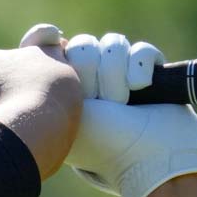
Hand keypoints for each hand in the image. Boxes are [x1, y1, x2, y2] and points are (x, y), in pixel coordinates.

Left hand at [18, 23, 196, 196]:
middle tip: (99, 103)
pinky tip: (142, 87)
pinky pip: (142, 49)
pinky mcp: (151, 74)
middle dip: (92, 71)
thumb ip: (46, 81)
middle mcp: (91, 82)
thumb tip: (47, 39)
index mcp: (64, 91)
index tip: (64, 61)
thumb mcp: (61, 112)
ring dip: (116, 74)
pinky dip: (141, 66)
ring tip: (122, 103)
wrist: (150, 156)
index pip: (54, 50)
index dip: (59, 51)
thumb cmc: (100, 143)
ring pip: (113, 43)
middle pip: (83, 44)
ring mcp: (122, 77)